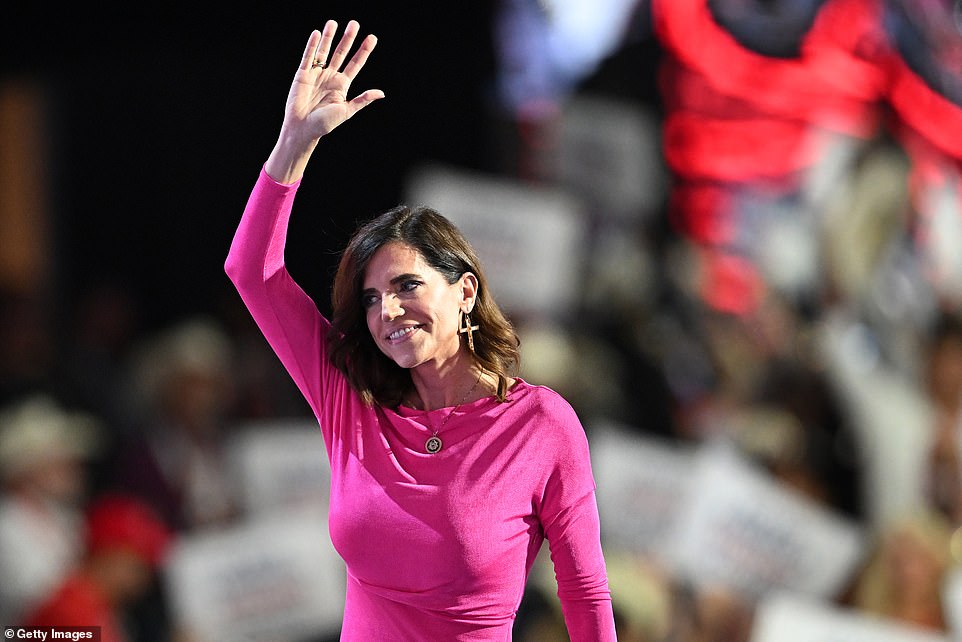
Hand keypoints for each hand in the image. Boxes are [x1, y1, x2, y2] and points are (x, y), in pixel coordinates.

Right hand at [267, 20, 383, 181]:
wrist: (303, 129)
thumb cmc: (324, 124)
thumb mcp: (346, 111)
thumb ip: (362, 100)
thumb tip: (381, 93)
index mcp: (342, 85)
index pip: (355, 64)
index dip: (363, 51)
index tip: (372, 38)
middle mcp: (330, 77)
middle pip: (341, 53)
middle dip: (348, 39)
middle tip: (354, 23)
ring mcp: (317, 74)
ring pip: (324, 51)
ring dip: (329, 37)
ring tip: (334, 23)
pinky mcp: (302, 74)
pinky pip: (308, 57)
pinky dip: (312, 46)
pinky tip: (317, 34)